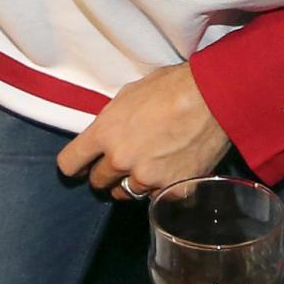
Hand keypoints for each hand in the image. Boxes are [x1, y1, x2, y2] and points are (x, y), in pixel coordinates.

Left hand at [54, 62, 232, 199]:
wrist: (213, 97)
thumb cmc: (173, 87)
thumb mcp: (130, 94)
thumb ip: (112, 120)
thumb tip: (107, 131)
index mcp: (105, 133)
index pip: (69, 163)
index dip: (74, 165)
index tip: (80, 166)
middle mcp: (120, 160)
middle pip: (97, 182)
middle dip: (105, 174)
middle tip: (120, 162)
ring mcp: (147, 178)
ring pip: (126, 193)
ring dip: (132, 183)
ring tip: (148, 166)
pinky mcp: (173, 190)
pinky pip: (158, 197)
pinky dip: (162, 188)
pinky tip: (172, 169)